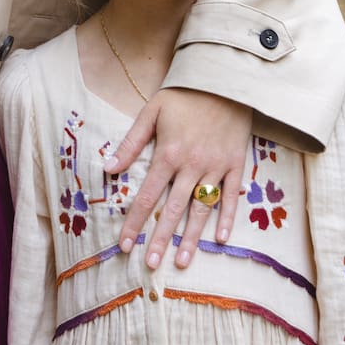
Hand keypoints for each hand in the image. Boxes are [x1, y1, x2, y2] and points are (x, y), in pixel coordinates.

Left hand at [104, 88, 250, 267]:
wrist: (224, 80)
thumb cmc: (184, 95)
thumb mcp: (151, 112)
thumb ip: (131, 143)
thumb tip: (108, 168)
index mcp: (168, 154)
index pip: (147, 196)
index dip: (135, 222)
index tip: (125, 244)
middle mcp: (192, 166)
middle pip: (173, 209)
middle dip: (159, 238)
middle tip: (150, 264)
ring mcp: (217, 167)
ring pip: (202, 209)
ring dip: (191, 238)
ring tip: (181, 261)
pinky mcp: (237, 165)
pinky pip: (231, 196)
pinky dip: (227, 218)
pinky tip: (219, 239)